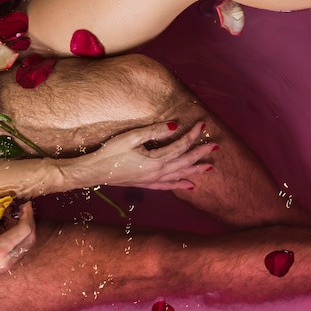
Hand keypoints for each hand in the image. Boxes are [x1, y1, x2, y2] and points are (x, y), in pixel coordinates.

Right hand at [0, 201, 34, 295]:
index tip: (25, 205)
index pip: (25, 229)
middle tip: (24, 210)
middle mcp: (7, 259)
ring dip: (26, 231)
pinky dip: (20, 240)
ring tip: (17, 218)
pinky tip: (10, 232)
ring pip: (26, 246)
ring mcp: (6, 266)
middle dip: (30, 221)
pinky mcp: (3, 270)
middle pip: (30, 238)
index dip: (28, 214)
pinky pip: (19, 253)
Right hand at [77, 120, 216, 189]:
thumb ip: (154, 131)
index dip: (192, 135)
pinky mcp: (146, 184)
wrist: (93, 172)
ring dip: (195, 170)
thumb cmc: (110, 153)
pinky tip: (189, 186)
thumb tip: (175, 126)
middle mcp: (158, 172)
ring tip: (210, 167)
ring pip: (180, 175)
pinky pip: (168, 186)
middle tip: (216, 145)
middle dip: (201, 153)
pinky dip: (180, 185)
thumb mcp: (131, 138)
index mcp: (156, 160)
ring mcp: (152, 180)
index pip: (180, 145)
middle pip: (185, 162)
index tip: (203, 124)